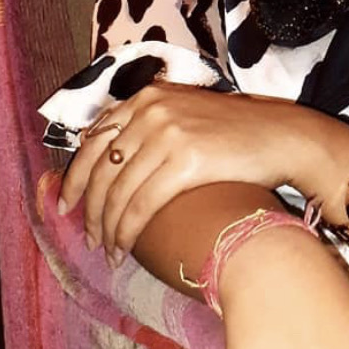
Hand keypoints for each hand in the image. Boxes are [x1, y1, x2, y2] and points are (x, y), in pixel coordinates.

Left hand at [57, 81, 301, 261]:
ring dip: (107, 228)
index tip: (65, 203)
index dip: (75, 175)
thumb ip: (151, 128)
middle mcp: (152, 111)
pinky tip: (124, 250)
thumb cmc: (239, 132)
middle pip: (101, 168)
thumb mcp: (186, 115)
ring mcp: (168, 134)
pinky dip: (126, 233)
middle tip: (87, 237)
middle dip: (88, 209)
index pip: (94, 139)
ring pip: (118, 192)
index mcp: (148, 98)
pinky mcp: (185, 161)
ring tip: (108, 251)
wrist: (283, 137)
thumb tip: (115, 162)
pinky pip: (141, 206)